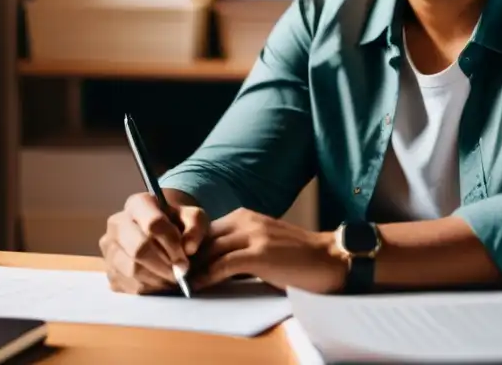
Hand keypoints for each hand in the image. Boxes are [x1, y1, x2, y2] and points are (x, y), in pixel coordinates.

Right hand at [99, 192, 208, 293]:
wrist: (159, 233)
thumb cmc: (177, 223)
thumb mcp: (192, 217)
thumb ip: (195, 227)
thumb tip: (189, 249)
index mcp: (138, 204)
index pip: (153, 224)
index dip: (171, 244)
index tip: (185, 259)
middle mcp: (117, 223)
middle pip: (139, 249)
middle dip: (163, 265)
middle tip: (180, 274)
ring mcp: (109, 248)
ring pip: (131, 269)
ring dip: (157, 279)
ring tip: (172, 280)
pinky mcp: (108, 269)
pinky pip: (126, 285)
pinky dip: (148, 289)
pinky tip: (161, 284)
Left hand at [190, 208, 344, 293]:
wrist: (328, 258)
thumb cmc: (297, 257)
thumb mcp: (262, 244)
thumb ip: (238, 247)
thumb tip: (208, 264)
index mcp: (246, 216)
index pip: (205, 229)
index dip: (190, 248)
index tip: (179, 266)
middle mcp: (247, 220)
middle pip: (203, 238)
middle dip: (186, 257)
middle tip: (173, 277)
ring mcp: (254, 235)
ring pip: (209, 250)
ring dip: (192, 268)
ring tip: (180, 284)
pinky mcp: (260, 254)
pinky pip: (223, 264)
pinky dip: (206, 276)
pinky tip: (197, 286)